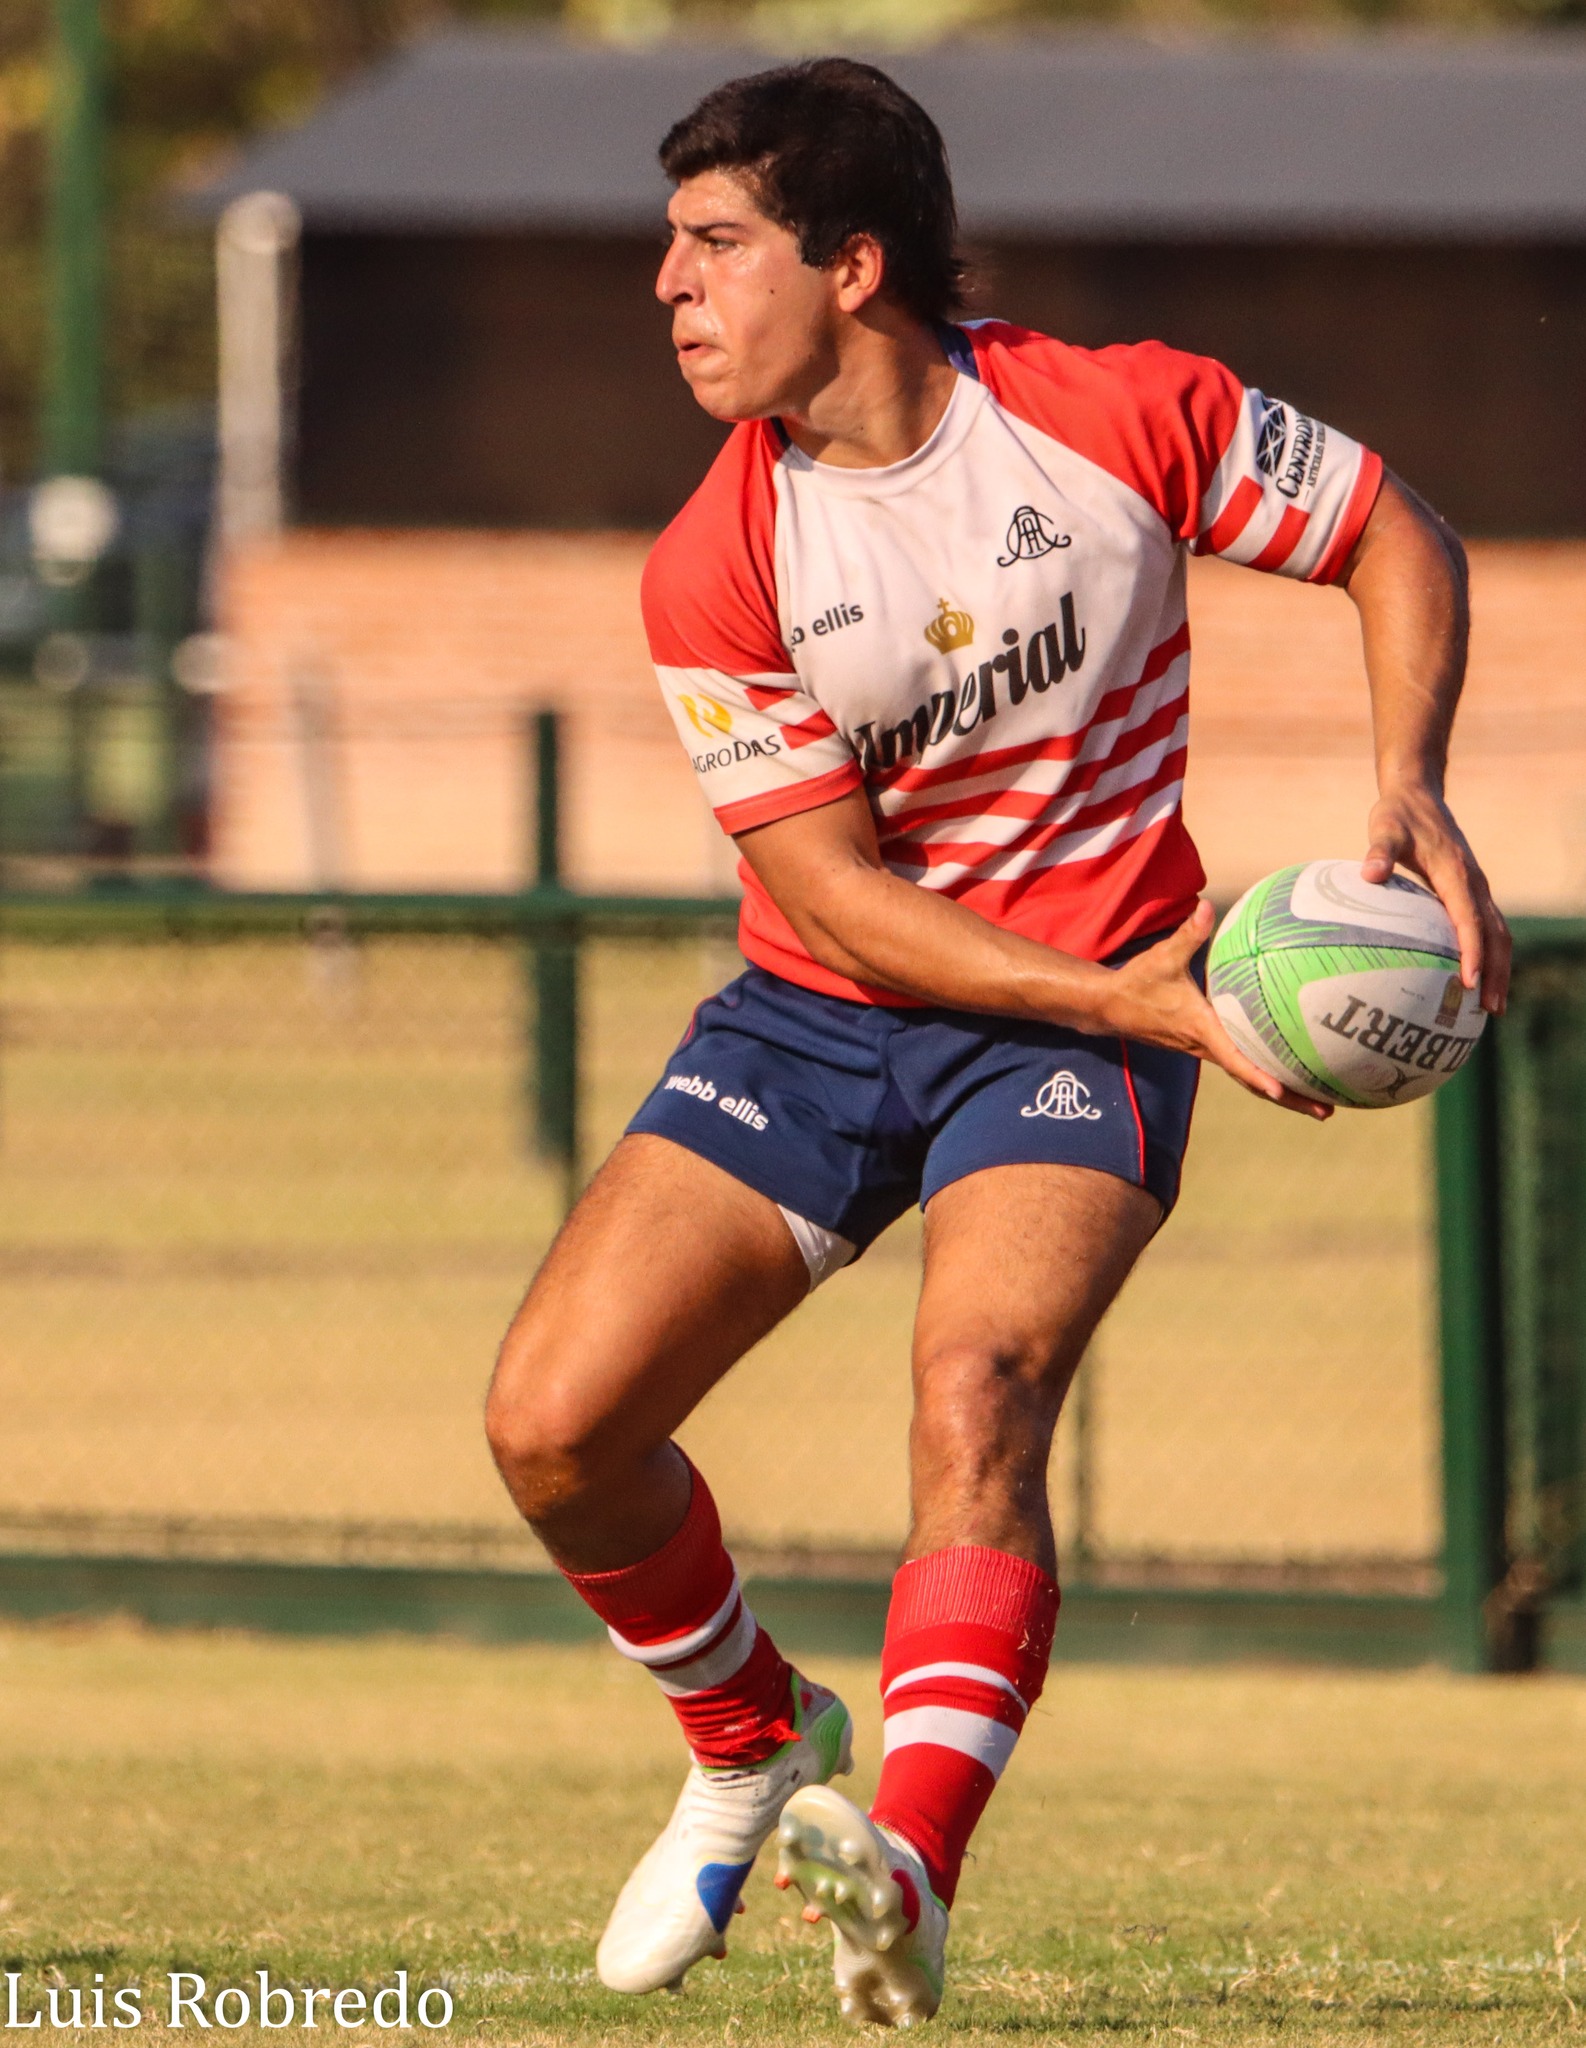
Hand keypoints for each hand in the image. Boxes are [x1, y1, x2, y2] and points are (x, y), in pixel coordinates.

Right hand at [1097, 902, 1332, 1118]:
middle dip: (1289, 1099)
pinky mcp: (1205, 1047)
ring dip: (1284, 1095)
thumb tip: (1207, 907)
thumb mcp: (1162, 956)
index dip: (1257, 1076)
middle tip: (1326, 1113)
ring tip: (1321, 1106)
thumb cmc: (1137, 982)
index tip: (1281, 1091)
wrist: (1110, 1007)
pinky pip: (1242, 1067)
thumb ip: (1189, 934)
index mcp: (1200, 1029)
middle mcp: (1206, 1047)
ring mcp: (1206, 1051)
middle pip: (1252, 1081)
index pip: (1233, 1059)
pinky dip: (1266, 1076)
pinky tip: (1290, 1072)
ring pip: (1249, 1079)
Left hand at [1362, 786, 1509, 1013]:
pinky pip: (1486, 928)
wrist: (1418, 795)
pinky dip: (1488, 955)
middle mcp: (1474, 883)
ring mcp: (1476, 888)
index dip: (1472, 951)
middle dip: (1496, 972)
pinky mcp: (1470, 892)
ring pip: (1498, 933)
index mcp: (1456, 873)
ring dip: (1498, 969)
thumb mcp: (1383, 827)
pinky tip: (1473, 981)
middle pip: (1496, 934)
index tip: (1467, 981)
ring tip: (1491, 1007)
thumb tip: (1369, 874)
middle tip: (1490, 1009)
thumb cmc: (1397, 815)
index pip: (1469, 919)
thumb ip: (1378, 851)